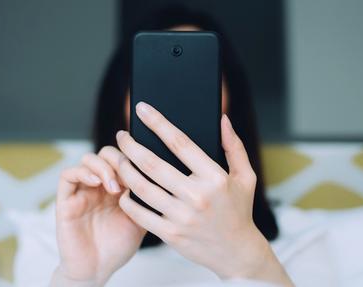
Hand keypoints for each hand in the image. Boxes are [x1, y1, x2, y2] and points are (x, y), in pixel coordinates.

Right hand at [51, 147, 145, 286]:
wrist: (97, 269)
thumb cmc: (117, 246)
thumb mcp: (141, 219)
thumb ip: (147, 198)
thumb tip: (163, 179)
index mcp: (118, 187)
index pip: (124, 158)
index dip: (133, 159)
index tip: (144, 173)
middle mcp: (100, 185)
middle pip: (106, 153)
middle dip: (119, 160)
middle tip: (128, 177)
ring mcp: (82, 191)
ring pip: (88, 159)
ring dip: (103, 167)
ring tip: (113, 186)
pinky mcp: (66, 200)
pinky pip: (67, 175)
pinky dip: (82, 173)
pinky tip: (96, 182)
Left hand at [115, 101, 292, 285]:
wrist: (236, 253)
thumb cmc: (239, 210)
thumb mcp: (245, 176)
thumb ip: (234, 146)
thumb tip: (222, 119)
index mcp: (214, 178)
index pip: (180, 143)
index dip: (158, 122)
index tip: (142, 109)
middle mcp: (197, 196)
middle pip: (153, 164)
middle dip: (131, 146)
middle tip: (121, 135)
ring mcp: (182, 217)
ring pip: (142, 187)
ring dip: (124, 169)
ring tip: (118, 159)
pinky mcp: (171, 234)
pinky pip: (140, 214)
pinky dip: (127, 200)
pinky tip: (122, 189)